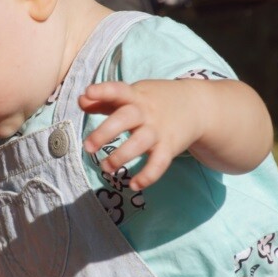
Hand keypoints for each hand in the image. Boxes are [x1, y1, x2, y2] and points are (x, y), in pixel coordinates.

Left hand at [79, 80, 199, 190]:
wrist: (197, 105)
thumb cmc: (155, 101)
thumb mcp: (133, 95)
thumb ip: (105, 100)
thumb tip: (80, 100)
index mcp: (135, 96)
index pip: (118, 90)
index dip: (103, 91)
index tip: (88, 93)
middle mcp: (146, 112)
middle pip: (125, 118)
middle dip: (105, 132)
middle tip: (88, 147)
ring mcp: (158, 130)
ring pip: (140, 143)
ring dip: (121, 156)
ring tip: (105, 167)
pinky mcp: (169, 147)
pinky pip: (159, 163)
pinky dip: (148, 176)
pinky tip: (134, 185)